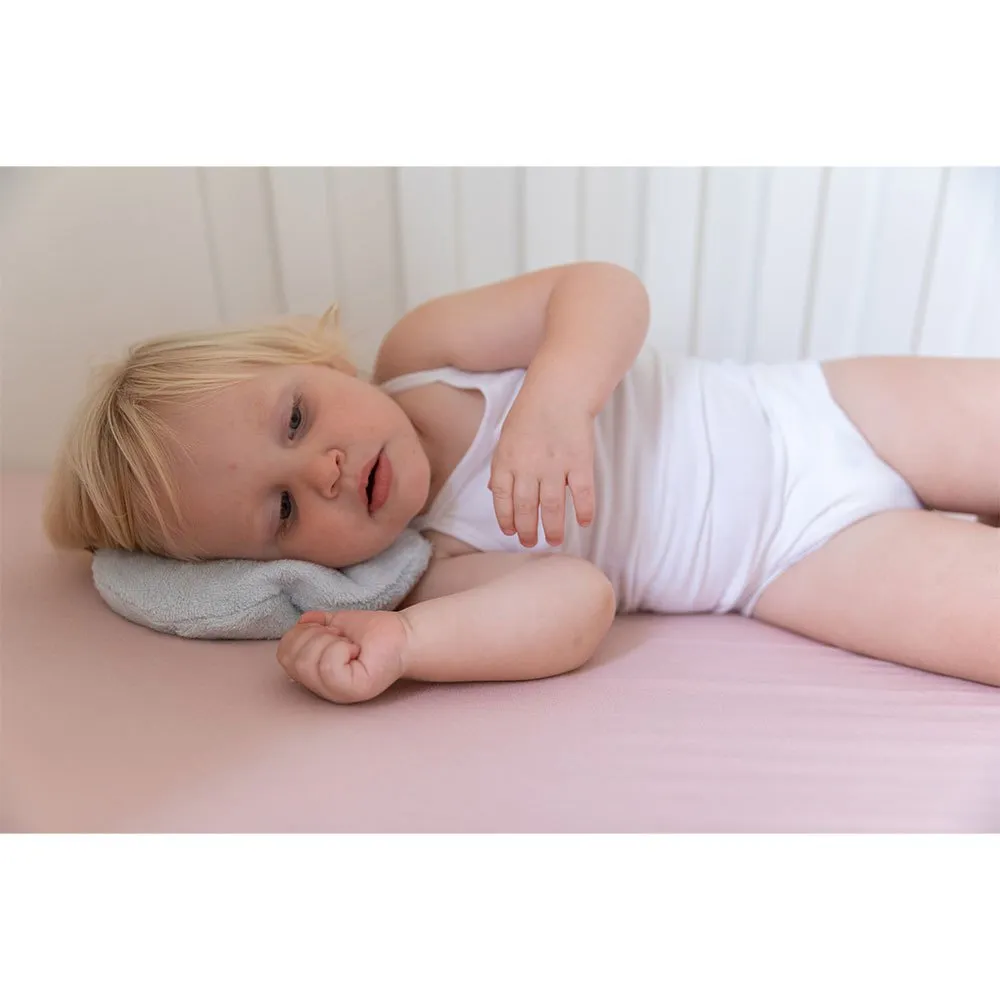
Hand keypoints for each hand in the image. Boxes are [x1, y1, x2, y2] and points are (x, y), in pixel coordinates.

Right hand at [277, 609, 409, 703]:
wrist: (404, 635)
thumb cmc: (373, 632)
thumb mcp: (336, 623)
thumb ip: (314, 625)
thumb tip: (302, 621)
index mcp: (314, 674)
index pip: (283, 654)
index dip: (301, 633)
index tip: (328, 630)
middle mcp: (322, 689)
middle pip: (293, 658)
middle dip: (316, 635)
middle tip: (341, 637)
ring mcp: (337, 693)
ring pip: (310, 661)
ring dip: (330, 640)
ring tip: (349, 644)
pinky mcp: (354, 690)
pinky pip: (329, 666)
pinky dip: (341, 648)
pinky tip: (356, 650)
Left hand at [489, 389, 595, 546]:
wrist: (560, 389)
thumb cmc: (531, 411)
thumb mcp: (506, 436)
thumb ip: (501, 466)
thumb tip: (493, 491)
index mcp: (507, 459)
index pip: (502, 498)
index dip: (505, 518)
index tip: (511, 531)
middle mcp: (528, 466)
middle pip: (525, 507)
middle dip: (527, 530)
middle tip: (531, 543)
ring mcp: (555, 465)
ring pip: (551, 507)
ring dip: (553, 527)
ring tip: (554, 540)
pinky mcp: (580, 462)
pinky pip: (583, 493)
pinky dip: (584, 510)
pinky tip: (584, 522)